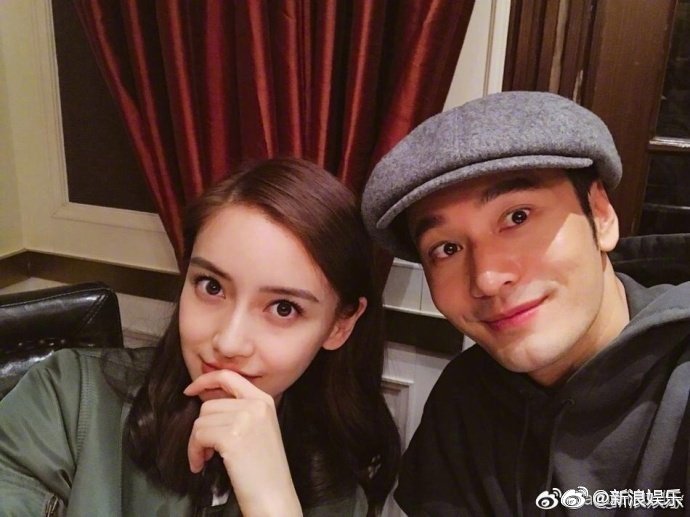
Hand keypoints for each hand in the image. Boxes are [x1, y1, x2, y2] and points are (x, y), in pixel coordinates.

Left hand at [184, 370, 301, 516]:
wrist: (274, 496)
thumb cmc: (264, 469)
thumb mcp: (259, 428)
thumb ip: (240, 410)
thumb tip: (208, 401)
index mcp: (264, 400)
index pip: (229, 376)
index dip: (205, 380)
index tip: (190, 390)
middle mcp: (256, 404)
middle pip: (209, 404)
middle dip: (201, 427)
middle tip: (206, 449)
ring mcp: (245, 418)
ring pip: (201, 420)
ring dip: (197, 442)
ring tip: (206, 458)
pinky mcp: (232, 436)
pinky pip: (198, 436)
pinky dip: (194, 452)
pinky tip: (201, 464)